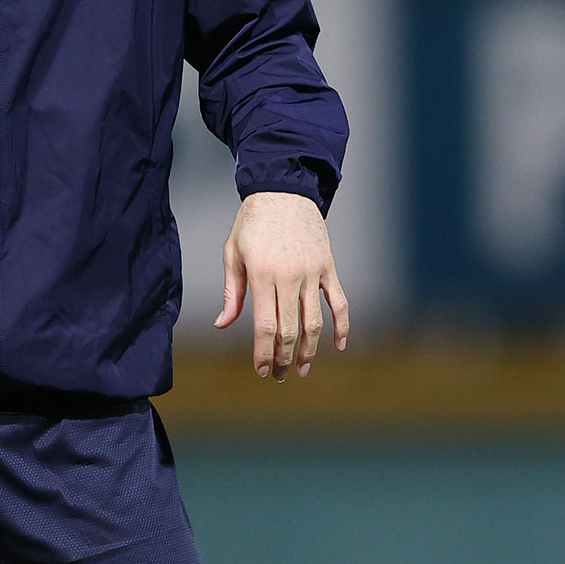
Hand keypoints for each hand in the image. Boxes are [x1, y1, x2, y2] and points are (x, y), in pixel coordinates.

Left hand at [215, 192, 349, 381]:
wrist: (283, 188)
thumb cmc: (252, 222)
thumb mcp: (233, 253)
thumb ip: (231, 292)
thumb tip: (223, 324)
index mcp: (262, 275)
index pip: (265, 325)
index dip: (263, 352)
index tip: (261, 370)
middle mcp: (290, 276)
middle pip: (290, 329)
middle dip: (285, 358)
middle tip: (280, 375)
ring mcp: (312, 272)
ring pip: (315, 321)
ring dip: (310, 350)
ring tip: (302, 368)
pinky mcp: (328, 266)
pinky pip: (340, 301)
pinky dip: (342, 326)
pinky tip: (339, 346)